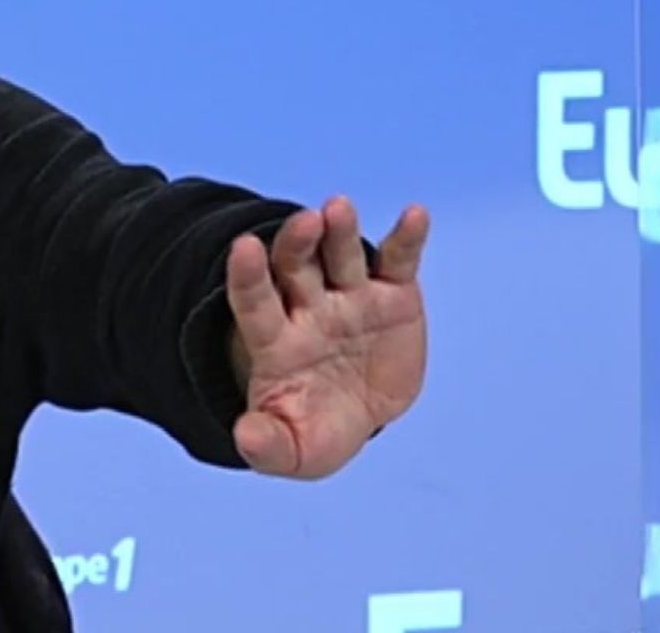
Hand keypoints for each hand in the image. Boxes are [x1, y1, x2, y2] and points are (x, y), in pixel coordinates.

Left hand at [223, 197, 429, 479]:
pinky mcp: (393, 295)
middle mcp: (309, 308)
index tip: (243, 247)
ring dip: (340, 232)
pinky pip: (398, 262)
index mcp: (275, 341)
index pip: (253, 302)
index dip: (247, 276)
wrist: (354, 418)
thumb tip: (245, 438)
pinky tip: (416, 215)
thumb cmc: (312, 430)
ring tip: (338, 209)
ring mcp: (351, 298)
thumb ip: (267, 446)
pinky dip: (407, 238)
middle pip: (295, 267)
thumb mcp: (291, 451)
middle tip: (306, 222)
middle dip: (297, 244)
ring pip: (340, 256)